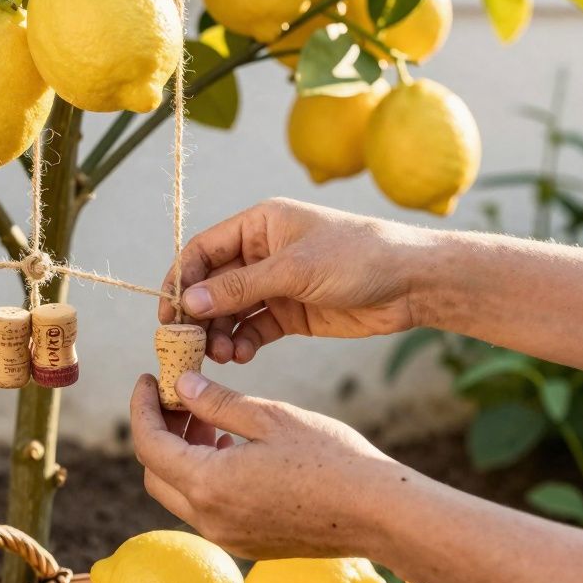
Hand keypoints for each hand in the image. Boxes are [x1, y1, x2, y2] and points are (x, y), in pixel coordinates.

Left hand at [130, 372, 402, 559]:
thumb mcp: (270, 417)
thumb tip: (182, 386)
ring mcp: (228, 536)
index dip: (142, 408)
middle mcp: (210, 519)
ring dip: (181, 454)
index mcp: (209, 485)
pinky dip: (203, 476)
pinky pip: (206, 509)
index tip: (148, 379)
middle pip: (155, 473)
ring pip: (179, 493)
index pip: (149, 445)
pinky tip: (230, 448)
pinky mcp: (248, 543)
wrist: (378, 513)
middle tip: (179, 397)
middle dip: (158, 431)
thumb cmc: (330, 458)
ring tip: (208, 417)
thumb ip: (218, 402)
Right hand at [160, 199, 436, 363]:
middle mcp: (262, 253)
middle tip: (188, 345)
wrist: (413, 283)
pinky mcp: (290, 314)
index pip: (203, 250)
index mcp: (259, 225)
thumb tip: (190, 302)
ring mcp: (276, 285)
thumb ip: (240, 286)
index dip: (181, 279)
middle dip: (199, 314)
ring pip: (230, 311)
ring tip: (220, 356)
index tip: (170, 313)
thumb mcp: (295, 269)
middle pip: (212, 284)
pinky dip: (242, 344)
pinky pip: (253, 330)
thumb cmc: (359, 257)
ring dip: (219, 334)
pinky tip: (240, 356)